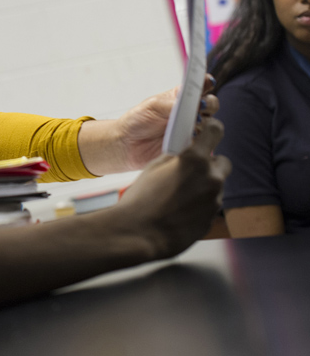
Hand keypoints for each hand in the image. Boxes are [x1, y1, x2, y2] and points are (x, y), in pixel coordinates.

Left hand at [114, 74, 218, 170]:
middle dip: (208, 104)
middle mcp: (191, 112)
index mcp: (181, 96)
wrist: (127, 144)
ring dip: (204, 123)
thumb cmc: (138, 120)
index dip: (207, 82)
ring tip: (192, 125)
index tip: (208, 82)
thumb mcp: (153, 106)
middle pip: (211, 105)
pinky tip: (189, 140)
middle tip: (199, 107)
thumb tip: (194, 104)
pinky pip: (204, 143)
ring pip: (211, 124)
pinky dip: (199, 140)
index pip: (200, 86)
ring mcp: (192, 130)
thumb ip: (173, 104)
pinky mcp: (191, 146)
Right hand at [115, 117, 229, 259]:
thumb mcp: (153, 167)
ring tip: (178, 196)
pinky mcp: (212, 219)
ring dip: (204, 186)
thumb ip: (174, 157)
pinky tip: (180, 210)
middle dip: (210, 164)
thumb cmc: (141, 199)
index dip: (212, 129)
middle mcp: (211, 178)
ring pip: (216, 186)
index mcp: (195, 160)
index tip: (209, 130)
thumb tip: (184, 153)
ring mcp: (214, 201)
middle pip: (223, 162)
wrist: (139, 234)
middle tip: (190, 171)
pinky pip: (210, 205)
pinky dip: (200, 204)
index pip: (215, 132)